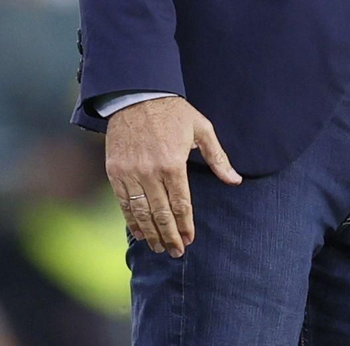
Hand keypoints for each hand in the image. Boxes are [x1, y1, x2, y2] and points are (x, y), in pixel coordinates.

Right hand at [105, 95, 241, 256]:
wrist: (136, 96)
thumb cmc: (174, 112)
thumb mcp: (202, 129)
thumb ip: (218, 158)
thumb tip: (235, 180)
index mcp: (173, 164)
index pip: (181, 204)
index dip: (186, 225)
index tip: (190, 240)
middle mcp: (150, 172)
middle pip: (161, 214)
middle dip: (170, 236)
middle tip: (176, 252)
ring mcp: (130, 174)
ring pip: (141, 212)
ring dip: (150, 234)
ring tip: (158, 248)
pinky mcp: (115, 172)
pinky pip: (123, 203)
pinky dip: (131, 220)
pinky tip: (138, 232)